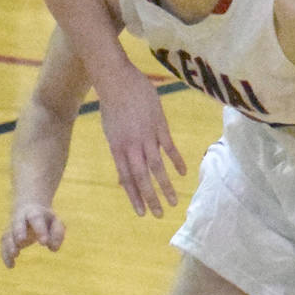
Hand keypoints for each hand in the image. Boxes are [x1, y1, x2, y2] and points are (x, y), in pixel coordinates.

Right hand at [2, 204, 65, 268]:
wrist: (28, 208)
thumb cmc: (45, 220)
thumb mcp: (56, 223)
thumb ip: (57, 234)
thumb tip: (53, 248)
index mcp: (34, 213)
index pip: (36, 219)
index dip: (40, 230)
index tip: (44, 243)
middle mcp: (20, 218)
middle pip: (17, 223)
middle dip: (19, 231)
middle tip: (21, 241)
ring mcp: (12, 227)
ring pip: (8, 234)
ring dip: (10, 245)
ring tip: (14, 255)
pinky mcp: (7, 237)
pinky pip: (4, 245)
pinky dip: (5, 255)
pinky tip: (11, 266)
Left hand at [95, 66, 185, 216]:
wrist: (115, 79)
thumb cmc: (112, 105)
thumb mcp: (111, 132)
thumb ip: (120, 154)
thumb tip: (123, 175)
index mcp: (117, 148)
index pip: (126, 178)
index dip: (134, 196)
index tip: (141, 213)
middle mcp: (131, 146)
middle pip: (142, 177)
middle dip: (150, 198)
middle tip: (158, 215)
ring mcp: (146, 136)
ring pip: (156, 166)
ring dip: (165, 186)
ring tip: (173, 201)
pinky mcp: (158, 124)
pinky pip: (169, 147)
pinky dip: (176, 161)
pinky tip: (183, 173)